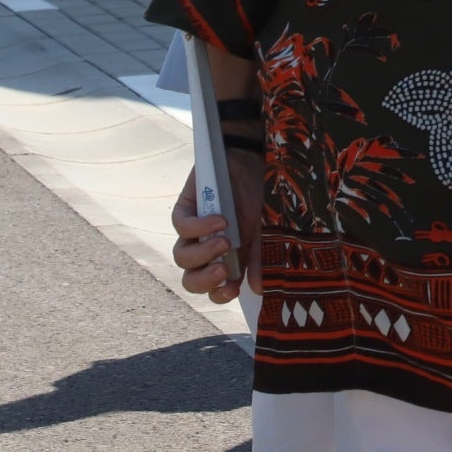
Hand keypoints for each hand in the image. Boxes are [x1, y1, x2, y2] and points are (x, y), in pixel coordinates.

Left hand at [169, 155, 263, 302]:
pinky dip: (200, 227)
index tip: (232, 289)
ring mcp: (195, 229)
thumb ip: (262, 257)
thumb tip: (259, 289)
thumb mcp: (270, 228)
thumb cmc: (265, 193)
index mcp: (230, 257)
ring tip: (225, 241)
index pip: (215, 288)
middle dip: (205, 281)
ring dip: (202, 255)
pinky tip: (221, 220)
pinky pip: (181, 226)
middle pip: (191, 279)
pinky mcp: (186, 208)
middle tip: (223, 271)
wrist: (255, 157)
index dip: (219, 294)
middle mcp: (208, 247)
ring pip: (181, 256)